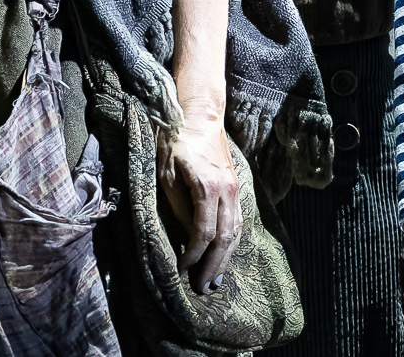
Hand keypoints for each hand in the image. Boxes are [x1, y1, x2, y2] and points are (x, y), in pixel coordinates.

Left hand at [161, 116, 243, 291]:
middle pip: (225, 237)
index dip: (194, 254)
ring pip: (236, 232)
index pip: (204, 232)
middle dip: (214, 265)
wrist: (200, 115)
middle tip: (205, 288)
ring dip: (226, 258)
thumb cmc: (176, 141)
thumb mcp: (166, 174)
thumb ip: (178, 206)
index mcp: (208, 187)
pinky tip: (224, 255)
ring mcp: (235, 190)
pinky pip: (237, 221)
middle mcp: (227, 191)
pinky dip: (231, 242)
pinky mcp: (235, 189)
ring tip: (216, 279)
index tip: (182, 268)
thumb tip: (186, 235)